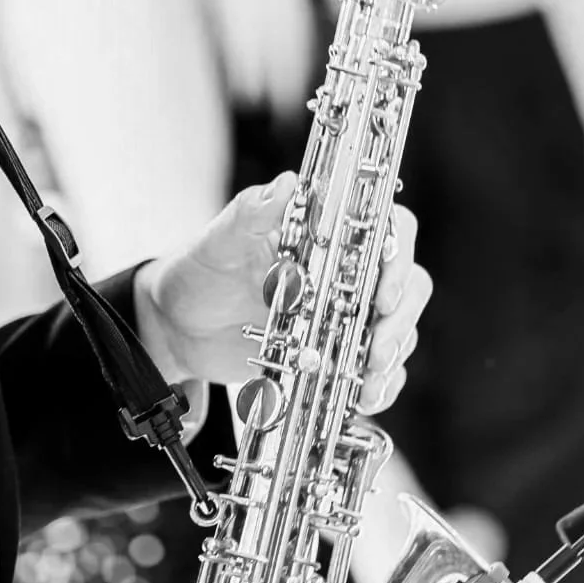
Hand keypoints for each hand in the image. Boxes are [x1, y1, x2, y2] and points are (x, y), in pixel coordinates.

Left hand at [135, 174, 431, 410]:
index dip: (398, 258)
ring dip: (391, 358)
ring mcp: (344, 314)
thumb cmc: (200, 272)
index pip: (387, 231)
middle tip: (377, 351)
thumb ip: (252, 212)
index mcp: (327, 234)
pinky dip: (379, 386)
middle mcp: (346, 271)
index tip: (385, 294)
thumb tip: (288, 183)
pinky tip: (364, 399)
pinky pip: (376, 370)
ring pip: (397, 329)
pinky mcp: (335, 351)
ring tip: (368, 385)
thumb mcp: (220, 241)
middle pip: (406, 285)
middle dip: (400, 320)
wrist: (177, 327)